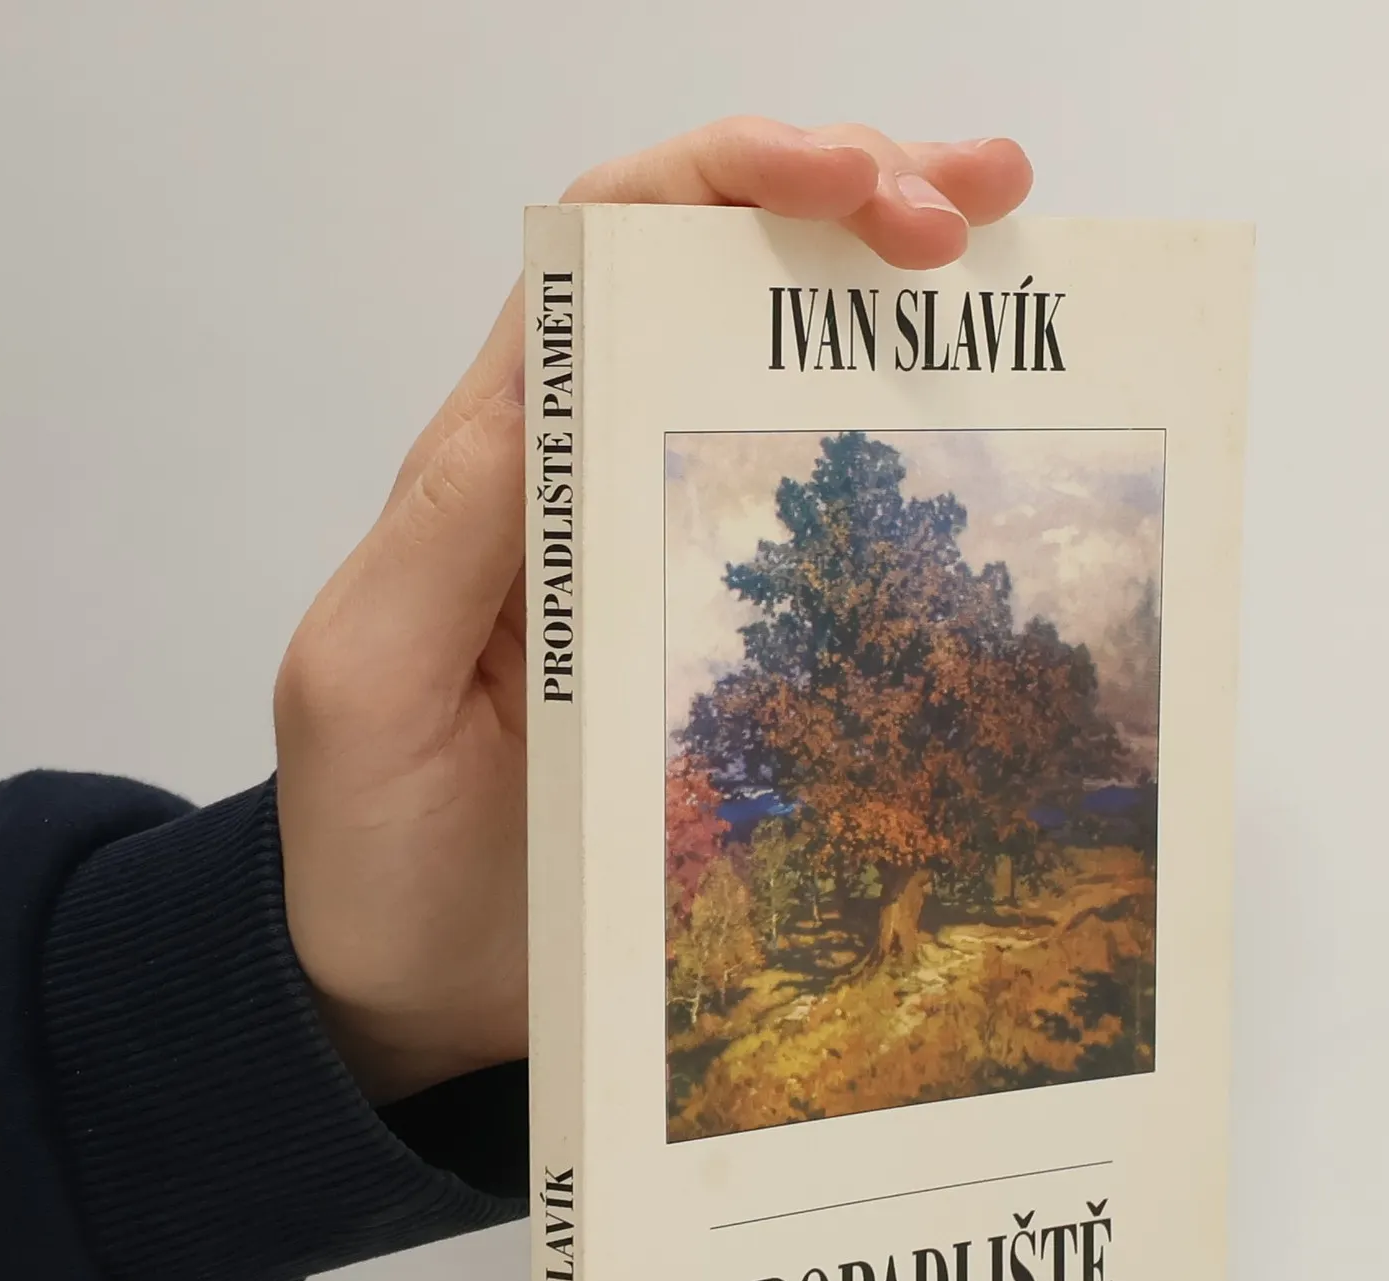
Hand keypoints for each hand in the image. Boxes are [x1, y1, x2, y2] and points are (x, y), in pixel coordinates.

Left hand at [272, 120, 1032, 1104]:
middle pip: (716, 282)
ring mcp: (671, 563)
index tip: (860, 187)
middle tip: (979, 206)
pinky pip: (824, 529)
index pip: (609, 252)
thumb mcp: (371, 686)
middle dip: (849, 202)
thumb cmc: (372, 850)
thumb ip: (447, 534)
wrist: (415, 993)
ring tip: (1017, 251)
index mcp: (498, 464)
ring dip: (892, 302)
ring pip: (782, 383)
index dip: (729, 179)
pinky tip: (989, 432)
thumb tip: (550, 384)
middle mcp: (592, 482)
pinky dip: (906, 456)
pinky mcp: (729, 651)